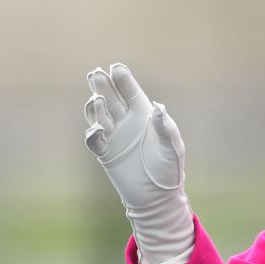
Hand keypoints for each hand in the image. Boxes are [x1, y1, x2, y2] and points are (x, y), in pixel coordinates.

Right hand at [84, 64, 194, 263]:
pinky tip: (97, 129)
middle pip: (111, 98)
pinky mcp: (106, 154)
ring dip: (95, 106)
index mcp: (144, 116)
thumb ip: (165, 127)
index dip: (123, 80)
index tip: (115, 67)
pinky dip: (92, 133)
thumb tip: (158, 107)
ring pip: (99, 115)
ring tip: (97, 100)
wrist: (157, 196)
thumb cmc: (170, 169)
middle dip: (102, 85)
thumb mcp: (171, 146)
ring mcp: (115, 137)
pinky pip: (94, 140)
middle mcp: (128, 123)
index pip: (131, 93)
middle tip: (96, 73)